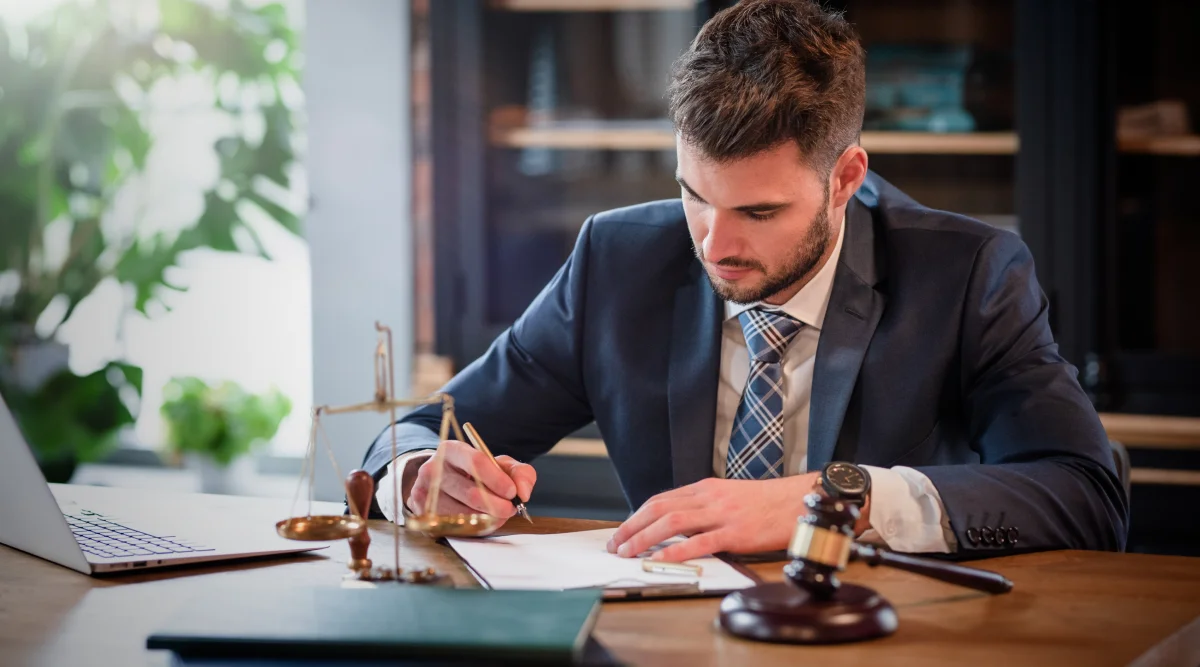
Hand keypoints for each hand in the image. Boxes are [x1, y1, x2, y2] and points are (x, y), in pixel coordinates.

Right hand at [405, 440, 535, 523]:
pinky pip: (455, 527)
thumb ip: (519, 473)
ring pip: (463, 513)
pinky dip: (474, 527)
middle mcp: (433, 469)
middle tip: (510, 509)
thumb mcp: (499, 466)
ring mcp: (426, 493)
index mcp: (452, 449)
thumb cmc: (475, 474)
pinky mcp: (424, 515)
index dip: (497, 479)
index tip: (512, 492)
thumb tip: (523, 492)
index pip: (475, 461)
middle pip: (470, 492)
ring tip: (497, 514)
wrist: (443, 485)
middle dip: (496, 504)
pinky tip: (481, 520)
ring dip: (487, 518)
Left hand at [606, 474, 819, 561]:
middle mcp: (709, 497)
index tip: (623, 530)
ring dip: (644, 538)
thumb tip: (679, 525)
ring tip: (628, 553)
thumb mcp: (730, 497)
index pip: (661, 499)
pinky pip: (699, 542)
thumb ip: (705, 507)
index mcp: (706, 488)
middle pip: (658, 507)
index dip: (637, 515)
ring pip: (672, 522)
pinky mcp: (736, 533)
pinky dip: (675, 550)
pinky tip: (660, 558)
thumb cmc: (767, 504)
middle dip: (631, 526)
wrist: (800, 501)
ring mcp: (722, 514)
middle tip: (616, 544)